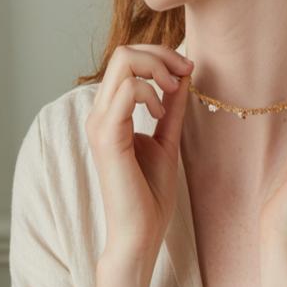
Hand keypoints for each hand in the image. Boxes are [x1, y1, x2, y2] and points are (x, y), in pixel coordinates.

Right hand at [85, 44, 193, 265]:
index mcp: (109, 113)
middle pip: (123, 53)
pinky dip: (150, 91)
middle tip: (184, 75)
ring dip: (158, 69)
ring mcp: (99, 123)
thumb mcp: (167, 140)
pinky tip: (159, 112)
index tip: (187, 71)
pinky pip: (127, 90)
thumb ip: (171, 108)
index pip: (125, 60)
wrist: (139, 233)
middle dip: (161, 55)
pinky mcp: (107, 136)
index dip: (159, 56)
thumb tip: (183, 75)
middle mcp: (99, 113)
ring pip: (123, 62)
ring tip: (173, 93)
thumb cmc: (150, 195)